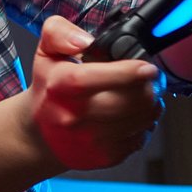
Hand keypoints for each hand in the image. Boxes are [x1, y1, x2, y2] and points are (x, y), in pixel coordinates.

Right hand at [26, 15, 164, 170]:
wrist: (40, 133)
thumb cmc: (50, 88)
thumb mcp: (46, 51)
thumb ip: (60, 33)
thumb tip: (84, 41)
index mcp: (59, 86)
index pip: (91, 79)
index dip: (126, 73)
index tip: (146, 68)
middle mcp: (71, 117)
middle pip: (126, 102)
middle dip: (149, 88)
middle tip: (150, 79)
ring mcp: (89, 140)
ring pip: (139, 121)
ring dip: (151, 105)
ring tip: (145, 96)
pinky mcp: (104, 157)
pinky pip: (140, 138)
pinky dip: (145, 125)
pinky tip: (135, 115)